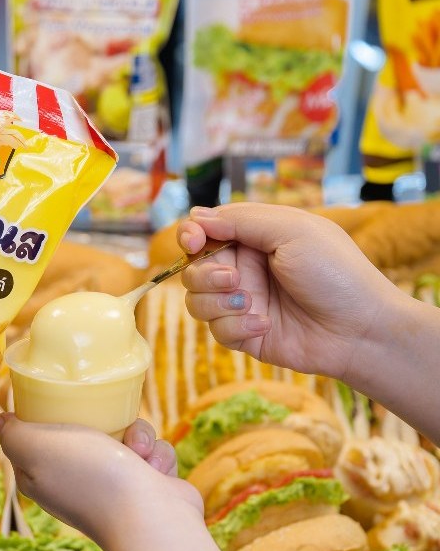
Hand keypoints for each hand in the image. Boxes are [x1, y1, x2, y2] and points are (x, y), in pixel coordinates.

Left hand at [0, 415, 202, 550]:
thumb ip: (13, 434)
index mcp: (41, 476)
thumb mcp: (36, 447)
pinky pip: (150, 454)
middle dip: (104, 422)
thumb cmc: (90, 478)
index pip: (35, 438)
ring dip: (137, 438)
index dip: (46, 417)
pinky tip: (155, 470)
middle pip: (85, 430)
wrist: (151, 519)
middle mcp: (74, 483)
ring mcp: (112, 487)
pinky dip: (156, 457)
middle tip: (111, 430)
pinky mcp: (145, 488)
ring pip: (124, 437)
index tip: (60, 402)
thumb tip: (3, 421)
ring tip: (138, 452)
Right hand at [178, 202, 404, 382]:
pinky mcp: (244, 333)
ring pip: (196, 301)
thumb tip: (196, 217)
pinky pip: (216, 330)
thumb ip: (241, 220)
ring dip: (217, 302)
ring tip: (251, 305)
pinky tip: (266, 325)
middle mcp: (244, 269)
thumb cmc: (336, 273)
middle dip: (206, 274)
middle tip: (235, 279)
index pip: (204, 230)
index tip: (194, 242)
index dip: (190, 234)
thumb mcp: (292, 230)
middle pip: (192, 268)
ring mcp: (243, 303)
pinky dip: (236, 326)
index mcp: (254, 238)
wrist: (360, 329)